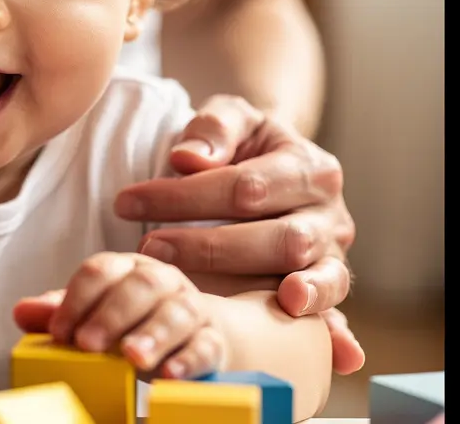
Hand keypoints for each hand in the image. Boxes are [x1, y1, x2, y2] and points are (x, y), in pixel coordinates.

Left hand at [14, 252, 225, 379]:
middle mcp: (162, 281)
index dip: (77, 299)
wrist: (195, 335)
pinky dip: (189, 360)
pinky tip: (169, 375)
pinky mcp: (213, 340)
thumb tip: (22, 312)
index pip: (101, 270)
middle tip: (88, 344)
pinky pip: (206, 346)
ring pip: (177, 313)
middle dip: (112, 314)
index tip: (58, 332)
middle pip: (141, 286)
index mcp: (127, 269)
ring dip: (153, 334)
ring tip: (132, 357)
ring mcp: (191, 308)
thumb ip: (60, 313)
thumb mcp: (94, 315)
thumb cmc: (134, 322)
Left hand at [113, 95, 363, 373]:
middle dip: (207, 247)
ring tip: (196, 291)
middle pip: (276, 236)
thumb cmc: (244, 145)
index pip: (245, 186)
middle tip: (148, 249)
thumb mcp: (232, 119)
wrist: (274, 167)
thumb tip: (188, 157)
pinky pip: (332, 307)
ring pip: (299, 271)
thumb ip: (215, 128)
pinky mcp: (327, 285)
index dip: (183, 197)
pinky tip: (317, 339)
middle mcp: (330, 213)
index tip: (126, 204)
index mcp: (310, 167)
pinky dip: (329, 326)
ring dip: (242, 283)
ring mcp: (331, 253)